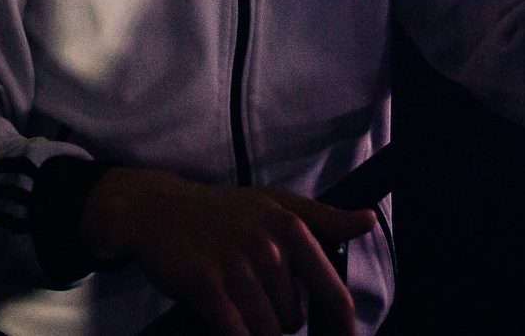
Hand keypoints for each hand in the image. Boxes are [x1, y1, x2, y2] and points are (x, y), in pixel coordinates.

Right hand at [80, 167, 372, 335]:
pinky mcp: (208, 288)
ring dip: (253, 328)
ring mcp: (237, 268)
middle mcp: (268, 247)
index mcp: (291, 227)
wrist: (155, 210)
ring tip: (234, 304)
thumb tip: (369, 221)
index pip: (333, 293)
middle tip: (253, 298)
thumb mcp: (274, 202)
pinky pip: (238, 335)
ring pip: (267, 331)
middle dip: (278, 319)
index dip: (341, 328)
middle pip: (294, 319)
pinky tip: (228, 325)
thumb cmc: (220, 210)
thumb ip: (324, 217)